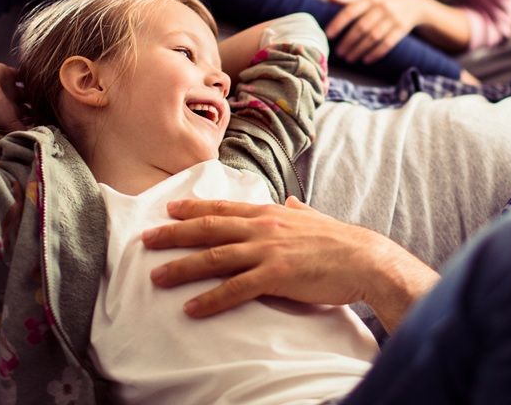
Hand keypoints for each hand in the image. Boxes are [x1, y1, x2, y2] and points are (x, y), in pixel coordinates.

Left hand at [142, 197, 436, 330]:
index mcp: (270, 213)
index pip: (224, 208)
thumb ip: (298, 210)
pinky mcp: (276, 275)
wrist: (365, 258)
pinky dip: (211, 299)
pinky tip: (191, 308)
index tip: (169, 210)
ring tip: (156, 278)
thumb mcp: (315, 218)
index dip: (194, 209)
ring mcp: (268, 250)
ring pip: (215, 257)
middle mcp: (263, 227)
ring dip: (182, 268)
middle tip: (146, 240)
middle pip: (209, 228)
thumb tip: (291, 201)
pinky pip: (235, 289)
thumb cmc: (341, 242)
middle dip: (174, 234)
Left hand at [325, 0, 430, 63]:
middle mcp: (381, 7)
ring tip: (348, 58)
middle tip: (338, 53)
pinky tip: (365, 60)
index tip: (328, 35)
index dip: (338, 24)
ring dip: (359, 50)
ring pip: (373, 37)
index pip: (351, 11)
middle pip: (361, 27)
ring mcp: (393, 18)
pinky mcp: (402, 29)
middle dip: (348, 42)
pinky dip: (376, 53)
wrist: (414, 2)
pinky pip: (387, 44)